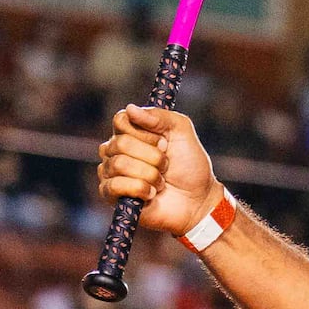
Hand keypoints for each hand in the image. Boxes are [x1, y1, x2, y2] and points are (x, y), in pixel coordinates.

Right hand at [96, 105, 220, 232]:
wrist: (197, 199)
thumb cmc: (190, 165)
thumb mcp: (182, 131)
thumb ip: (161, 116)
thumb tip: (130, 109)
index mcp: (130, 132)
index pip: (121, 120)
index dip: (145, 132)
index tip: (163, 142)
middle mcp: (116, 150)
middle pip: (121, 143)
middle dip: (152, 156)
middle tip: (166, 165)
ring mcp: (111, 173)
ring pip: (119, 164)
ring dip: (149, 174)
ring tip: (161, 181)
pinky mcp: (111, 195)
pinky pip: (115, 186)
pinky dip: (140, 189)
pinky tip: (151, 193)